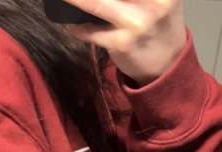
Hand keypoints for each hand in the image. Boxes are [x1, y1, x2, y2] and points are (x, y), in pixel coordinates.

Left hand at [64, 0, 187, 85]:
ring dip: (74, 1)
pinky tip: (72, 25)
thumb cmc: (159, 24)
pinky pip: (90, 31)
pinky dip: (77, 27)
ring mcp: (135, 24)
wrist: (168, 64)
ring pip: (95, 3)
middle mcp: (152, 3)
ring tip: (65, 0)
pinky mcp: (121, 44)